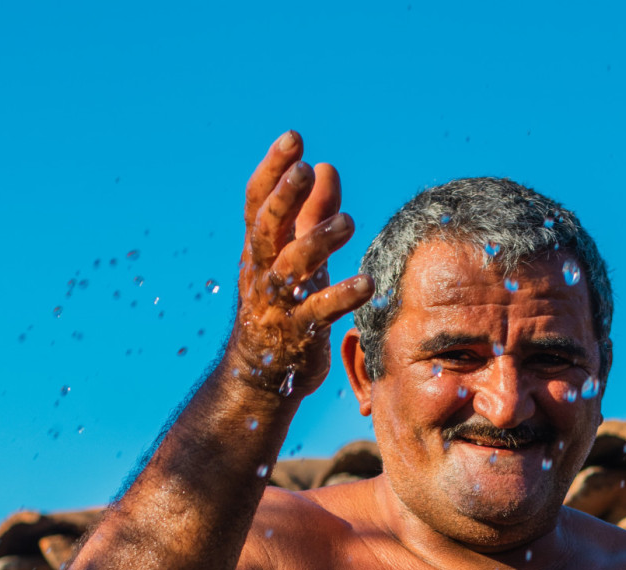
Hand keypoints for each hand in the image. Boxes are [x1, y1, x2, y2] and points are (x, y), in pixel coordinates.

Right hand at [228, 131, 371, 398]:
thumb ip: (311, 212)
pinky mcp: (297, 334)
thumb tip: (326, 165)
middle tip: (305, 170)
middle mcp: (262, 271)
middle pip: (266, 228)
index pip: (258, 202)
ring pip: (290, 268)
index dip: (273, 169)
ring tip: (348, 222)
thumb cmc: (281, 305)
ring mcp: (276, 304)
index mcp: (259, 248)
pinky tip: (367, 283)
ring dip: (317, 242)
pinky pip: (317, 313)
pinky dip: (341, 297)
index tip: (293, 138)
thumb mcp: (294, 255)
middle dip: (284, 198)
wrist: (260, 375)